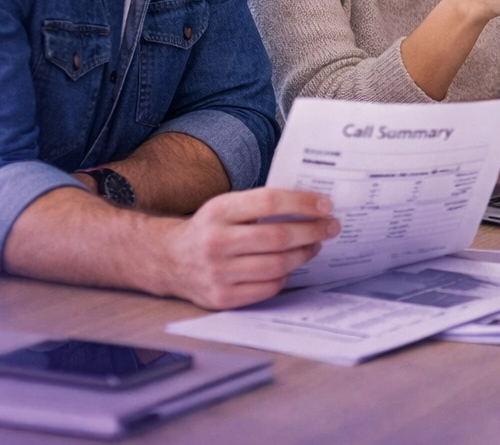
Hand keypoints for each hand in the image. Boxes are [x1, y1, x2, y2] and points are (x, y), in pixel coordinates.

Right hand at [155, 188, 338, 309]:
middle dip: (313, 231)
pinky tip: (290, 266)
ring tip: (315, 245)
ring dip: (304, 254)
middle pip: (278, 237)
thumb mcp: (226, 206)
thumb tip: (312, 205)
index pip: (269, 202)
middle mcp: (215, 242)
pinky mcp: (221, 298)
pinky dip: (285, 276)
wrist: (168, 260)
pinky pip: (267, 288)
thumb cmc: (209, 229)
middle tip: (332, 227)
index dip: (302, 203)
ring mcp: (217, 273)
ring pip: (277, 265)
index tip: (326, 205)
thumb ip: (260, 204)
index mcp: (218, 211)